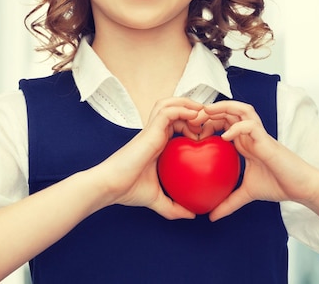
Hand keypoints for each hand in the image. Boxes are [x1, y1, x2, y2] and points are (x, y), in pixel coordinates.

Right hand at [96, 97, 205, 219]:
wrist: (110, 186)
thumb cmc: (128, 190)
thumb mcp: (157, 199)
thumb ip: (174, 207)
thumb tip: (193, 214)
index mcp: (157, 143)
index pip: (177, 124)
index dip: (193, 124)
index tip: (207, 136)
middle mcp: (155, 133)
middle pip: (175, 108)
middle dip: (193, 108)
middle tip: (208, 121)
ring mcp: (151, 129)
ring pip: (170, 104)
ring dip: (188, 105)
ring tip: (202, 113)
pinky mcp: (149, 129)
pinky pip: (168, 111)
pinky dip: (182, 110)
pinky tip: (195, 117)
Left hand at [200, 100, 318, 220]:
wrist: (301, 188)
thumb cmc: (278, 185)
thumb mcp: (247, 194)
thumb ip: (229, 202)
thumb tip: (210, 217)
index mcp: (244, 142)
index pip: (223, 122)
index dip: (207, 121)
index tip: (191, 131)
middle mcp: (250, 135)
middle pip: (230, 110)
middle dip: (211, 109)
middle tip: (192, 117)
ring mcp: (259, 135)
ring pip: (242, 109)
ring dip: (224, 108)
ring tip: (207, 113)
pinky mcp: (267, 140)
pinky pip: (251, 126)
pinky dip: (237, 127)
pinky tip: (226, 137)